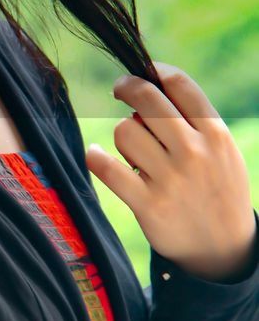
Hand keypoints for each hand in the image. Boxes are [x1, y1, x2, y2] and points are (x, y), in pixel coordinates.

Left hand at [85, 62, 255, 279]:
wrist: (224, 250)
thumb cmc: (216, 188)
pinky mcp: (148, 204)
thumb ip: (193, 119)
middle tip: (120, 89)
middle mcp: (194, 153)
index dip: (154, 70)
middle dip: (127, 86)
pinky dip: (95, 156)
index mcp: (216, 135)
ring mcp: (170, 179)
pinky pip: (106, 168)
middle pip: (146, 98)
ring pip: (124, 130)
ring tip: (133, 150)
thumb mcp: (222, 152)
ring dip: (122, 134)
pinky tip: (96, 154)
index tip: (142, 73)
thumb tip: (148, 82)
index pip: (179, 84)